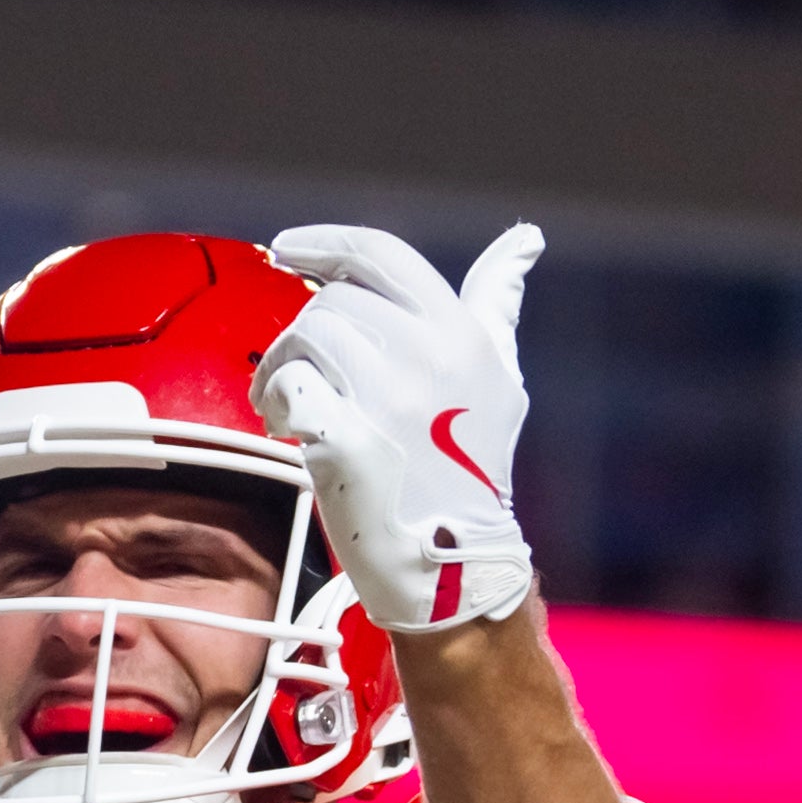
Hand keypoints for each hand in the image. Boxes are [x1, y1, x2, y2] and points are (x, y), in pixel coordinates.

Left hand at [252, 224, 540, 635]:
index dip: (325, 243)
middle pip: (331, 302)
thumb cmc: (468, 470)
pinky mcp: (349, 440)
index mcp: (461, 332)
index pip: (379, 254)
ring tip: (287, 407)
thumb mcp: (498, 379)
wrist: (453, 562)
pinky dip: (276, 402)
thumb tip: (525, 240)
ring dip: (279, 369)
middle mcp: (429, 356)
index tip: (287, 248)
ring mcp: (390, 398)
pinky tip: (286, 427)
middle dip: (301, 335)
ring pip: (303, 338)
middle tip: (295, 375)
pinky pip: (290, 387)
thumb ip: (496, 305)